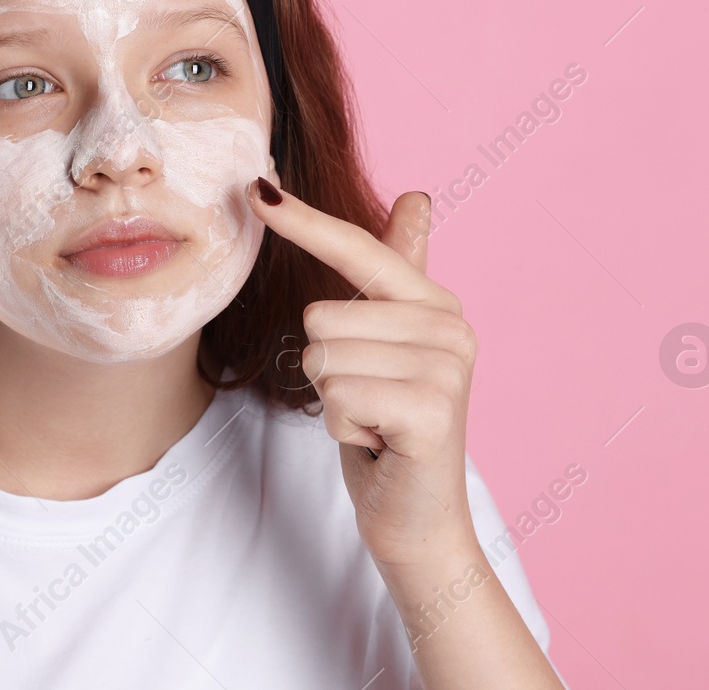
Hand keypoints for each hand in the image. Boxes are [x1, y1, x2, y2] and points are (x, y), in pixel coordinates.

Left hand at [248, 178, 479, 569]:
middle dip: (325, 368)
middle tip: (367, 401)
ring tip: (373, 420)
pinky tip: (377, 442)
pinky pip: (336, 397)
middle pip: (320, 316)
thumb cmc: (389, 427)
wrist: (419, 518)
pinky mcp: (429, 410)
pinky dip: (341, 428)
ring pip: (322, 358)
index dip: (304, 222)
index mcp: (435, 304)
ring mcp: (445, 368)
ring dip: (332, 401)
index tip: (258, 189)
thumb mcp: (387, 344)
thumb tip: (419, 195)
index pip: (357, 250)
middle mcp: (450, 328)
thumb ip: (399, 270)